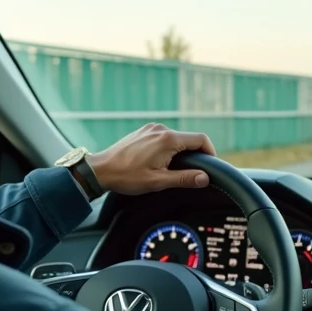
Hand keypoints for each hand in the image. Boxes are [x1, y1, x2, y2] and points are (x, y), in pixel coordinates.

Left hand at [87, 123, 216, 194]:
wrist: (101, 170)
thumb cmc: (127, 177)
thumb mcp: (158, 182)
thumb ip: (184, 179)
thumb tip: (205, 178)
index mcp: (168, 139)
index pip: (201, 139)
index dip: (210, 152)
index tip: (210, 166)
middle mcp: (161, 129)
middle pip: (188, 138)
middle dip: (194, 154)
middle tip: (191, 172)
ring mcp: (151, 129)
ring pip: (176, 138)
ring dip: (180, 152)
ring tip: (172, 169)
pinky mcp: (143, 132)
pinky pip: (163, 137)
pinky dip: (168, 148)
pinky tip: (159, 162)